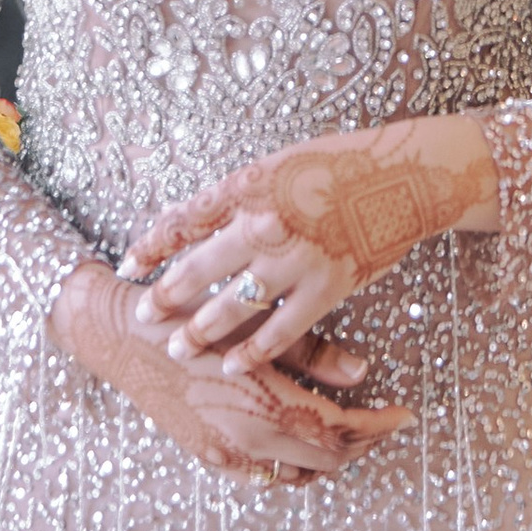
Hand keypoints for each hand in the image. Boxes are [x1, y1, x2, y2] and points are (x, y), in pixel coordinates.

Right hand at [46, 261, 411, 485]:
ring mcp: (224, 453)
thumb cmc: (187, 313)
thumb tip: (363, 372)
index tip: (404, 414)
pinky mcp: (207, 455)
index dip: (378, 427)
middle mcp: (246, 438)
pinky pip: (264, 474)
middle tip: (382, 418)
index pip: (340, 432)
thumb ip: (310, 351)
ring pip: (297, 471)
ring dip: (327, 454)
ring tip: (347, 425)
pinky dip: (291, 462)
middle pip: (326, 459)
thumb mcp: (253, 321)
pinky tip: (298, 436)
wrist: (117, 334)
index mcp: (263, 401)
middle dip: (361, 441)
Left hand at [119, 116, 499, 374]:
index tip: (128, 265)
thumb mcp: (277, 165)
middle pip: (200, 268)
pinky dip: (253, 351)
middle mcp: (266, 223)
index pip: (186, 219)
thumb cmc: (337, 165)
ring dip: (200, 329)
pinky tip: (231, 365)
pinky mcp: (326, 287)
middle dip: (165, 295)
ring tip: (176, 346)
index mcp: (249, 186)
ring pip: (234, 304)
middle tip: (141, 314)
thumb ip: (238, 195)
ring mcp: (296, 259)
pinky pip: (281, 329)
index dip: (152, 245)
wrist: (403, 178)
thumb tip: (193, 220)